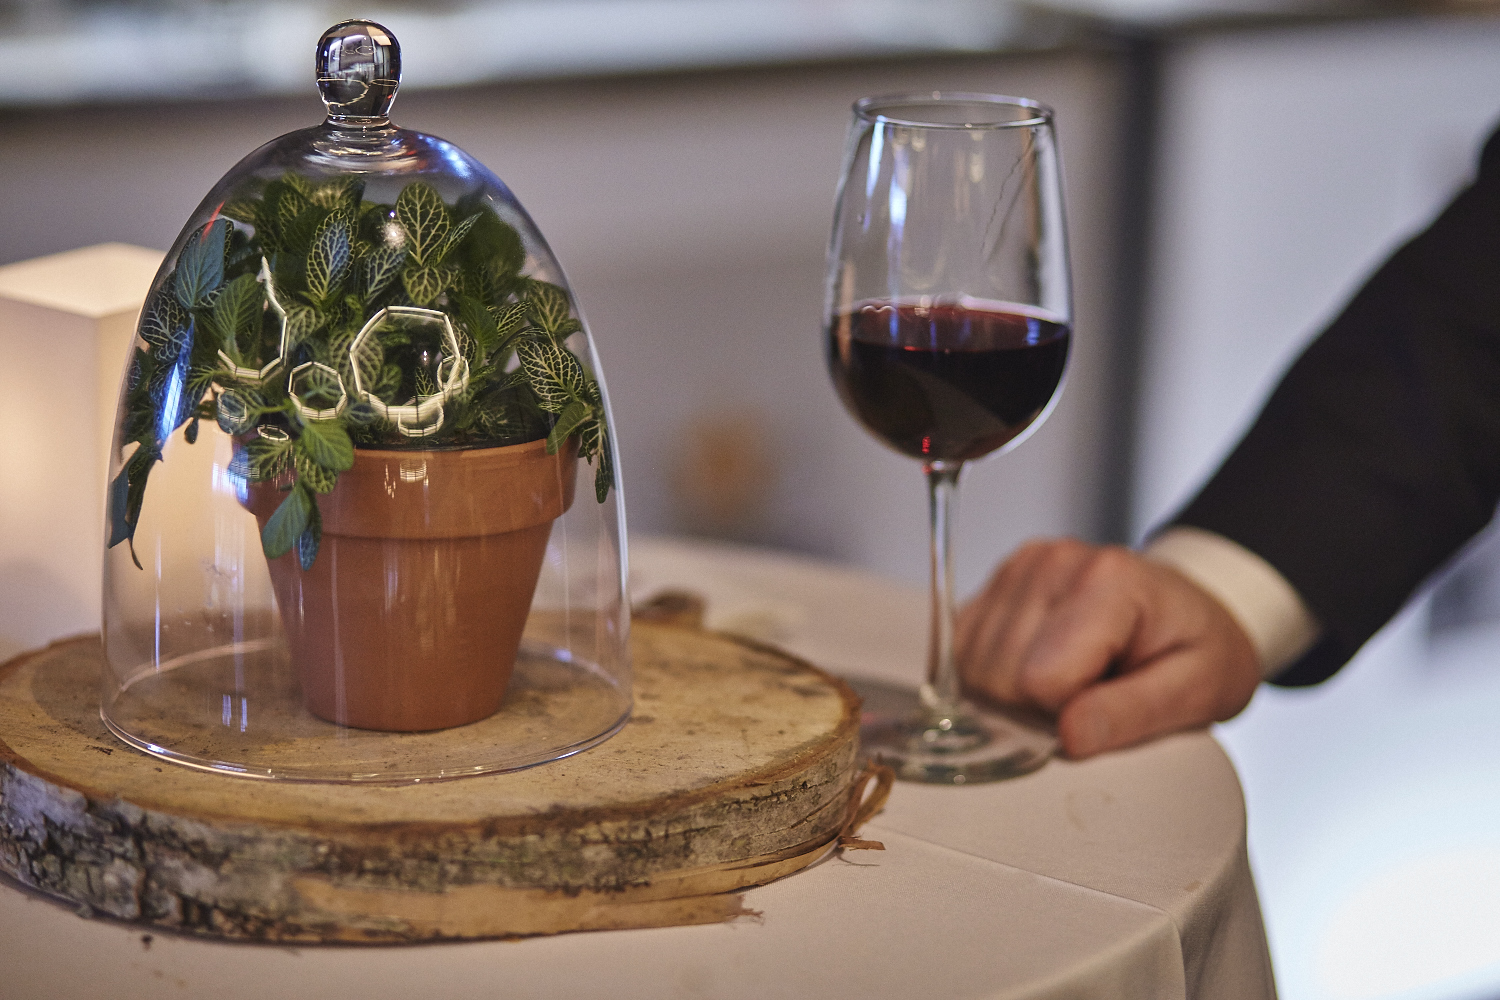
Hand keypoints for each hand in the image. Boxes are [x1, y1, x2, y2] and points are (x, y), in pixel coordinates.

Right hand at [956, 538, 1260, 758]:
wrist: (1191, 608)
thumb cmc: (1196, 646)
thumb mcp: (1197, 691)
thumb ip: (1131, 715)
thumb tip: (1070, 738)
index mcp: (1107, 580)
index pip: (1038, 679)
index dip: (1068, 712)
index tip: (1107, 700)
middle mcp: (1053, 561)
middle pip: (998, 675)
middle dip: (1038, 704)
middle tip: (1092, 689)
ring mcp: (1020, 566)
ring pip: (972, 667)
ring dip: (1015, 690)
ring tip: (1073, 672)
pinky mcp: (998, 580)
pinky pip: (962, 651)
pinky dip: (996, 672)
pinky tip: (1041, 660)